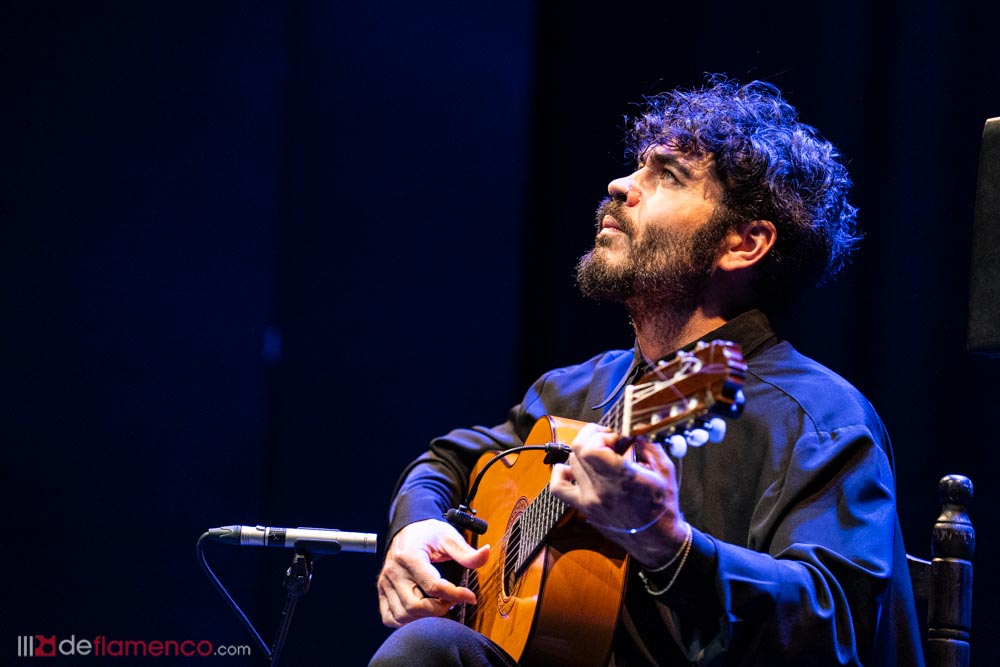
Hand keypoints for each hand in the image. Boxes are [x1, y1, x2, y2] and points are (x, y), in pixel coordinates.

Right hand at [376, 519, 489, 627]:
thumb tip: (486, 553)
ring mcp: (385, 583)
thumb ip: (467, 552)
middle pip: (415, 606)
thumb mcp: (449, 537)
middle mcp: (393, 571)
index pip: (433, 586)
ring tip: (438, 605)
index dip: (456, 595)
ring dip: (423, 618)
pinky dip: (406, 621)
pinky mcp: (382, 591)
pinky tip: (422, 612)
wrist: (407, 530)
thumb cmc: (428, 533)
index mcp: (410, 556)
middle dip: (439, 609)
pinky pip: (390, 617)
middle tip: (452, 601)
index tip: (470, 597)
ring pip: (402, 615)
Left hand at [548, 423, 686, 567]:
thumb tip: (634, 430)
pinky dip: (561, 472)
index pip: (592, 447)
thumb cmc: (663, 507)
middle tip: (609, 439)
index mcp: (622, 478)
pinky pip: (559, 487)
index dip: (602, 434)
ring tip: (599, 453)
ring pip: (570, 462)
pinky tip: (573, 467)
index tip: (617, 436)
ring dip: (583, 451)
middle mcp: (601, 489)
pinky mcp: (584, 508)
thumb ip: (648, 446)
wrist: (657, 541)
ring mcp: (589, 500)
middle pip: (578, 450)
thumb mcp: (665, 470)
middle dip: (593, 437)